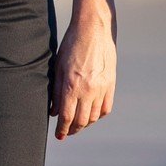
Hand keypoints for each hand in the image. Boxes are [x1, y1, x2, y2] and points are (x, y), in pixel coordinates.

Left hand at [50, 4, 115, 139]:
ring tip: (78, 125)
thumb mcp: (58, 66)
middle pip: (81, 121)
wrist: (94, 29)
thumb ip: (56, 91)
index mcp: (72, 85)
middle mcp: (88, 89)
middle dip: (72, 130)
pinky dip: (98, 115)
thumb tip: (54, 112)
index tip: (59, 136)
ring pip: (94, 117)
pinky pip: (106, 107)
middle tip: (66, 132)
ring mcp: (102, 87)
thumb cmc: (72, 44)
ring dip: (85, 124)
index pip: (66, 117)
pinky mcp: (111, 83)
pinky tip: (92, 115)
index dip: (62, 130)